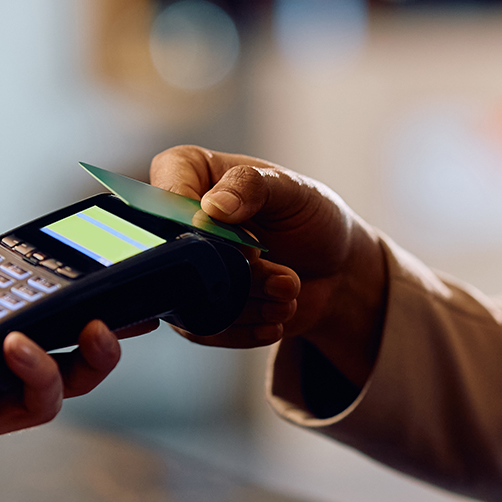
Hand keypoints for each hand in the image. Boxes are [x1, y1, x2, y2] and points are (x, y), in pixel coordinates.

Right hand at [150, 145, 386, 384]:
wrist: (337, 269)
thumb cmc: (311, 217)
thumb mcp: (293, 190)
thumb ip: (253, 186)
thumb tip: (213, 206)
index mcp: (187, 171)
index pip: (164, 196)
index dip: (202, 227)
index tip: (251, 244)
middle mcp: (175, 220)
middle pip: (177, 256)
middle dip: (237, 273)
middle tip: (282, 276)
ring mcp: (184, 267)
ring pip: (190, 297)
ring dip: (247, 304)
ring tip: (288, 291)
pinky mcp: (196, 307)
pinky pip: (201, 329)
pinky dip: (244, 329)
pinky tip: (276, 316)